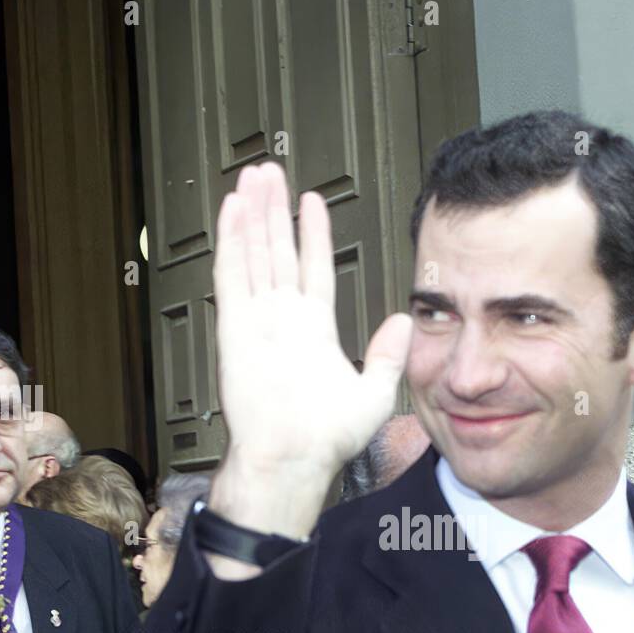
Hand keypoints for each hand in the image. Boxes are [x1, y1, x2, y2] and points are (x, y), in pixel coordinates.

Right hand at [208, 162, 411, 540]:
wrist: (293, 458)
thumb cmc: (326, 439)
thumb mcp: (375, 393)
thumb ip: (387, 354)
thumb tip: (402, 322)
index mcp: (314, 331)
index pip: (314, 268)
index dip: (313, 234)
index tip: (313, 203)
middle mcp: (284, 320)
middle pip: (278, 250)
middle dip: (276, 211)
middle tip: (271, 174)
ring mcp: (258, 320)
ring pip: (254, 253)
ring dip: (253, 214)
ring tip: (254, 177)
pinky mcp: (236, 327)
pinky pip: (232, 274)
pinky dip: (231, 240)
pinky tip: (233, 209)